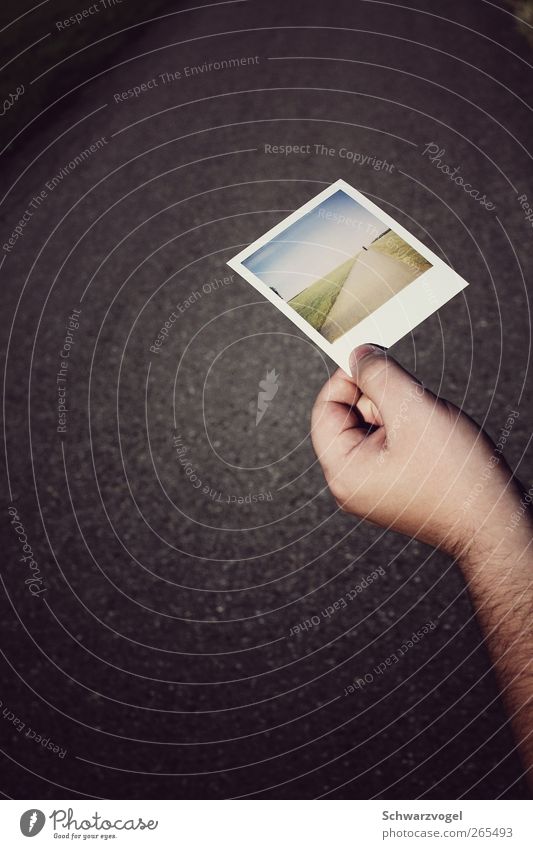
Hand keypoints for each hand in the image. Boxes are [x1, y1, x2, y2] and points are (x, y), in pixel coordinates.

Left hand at [311, 344, 523, 556]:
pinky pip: (387, 444)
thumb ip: (379, 375)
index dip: (346, 379)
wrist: (492, 520)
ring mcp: (371, 488)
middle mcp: (350, 484)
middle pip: (347, 418)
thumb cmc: (456, 477)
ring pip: (371, 428)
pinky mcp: (391, 486)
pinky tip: (431, 440)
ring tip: (427, 428)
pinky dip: (408, 430)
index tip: (373, 361)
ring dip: (398, 414)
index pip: (324, 409)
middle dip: (379, 400)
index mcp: (343, 472)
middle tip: (411, 403)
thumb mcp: (413, 409)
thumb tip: (357, 354)